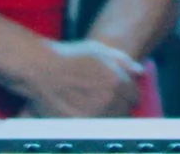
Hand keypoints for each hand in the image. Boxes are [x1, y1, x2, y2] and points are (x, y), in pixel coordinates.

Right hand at [21, 38, 143, 116]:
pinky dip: (89, 123)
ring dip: (105, 116)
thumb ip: (124, 62)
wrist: (40, 68)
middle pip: (123, 112)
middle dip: (118, 105)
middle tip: (104, 99)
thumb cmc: (70, 56)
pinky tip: (81, 112)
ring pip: (108, 123)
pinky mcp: (74, 124)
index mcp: (118, 83)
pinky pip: (90, 128)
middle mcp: (108, 100)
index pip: (134, 98)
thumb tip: (140, 72)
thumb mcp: (101, 50)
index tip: (119, 92)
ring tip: (92, 105)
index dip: (128, 94)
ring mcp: (91, 115)